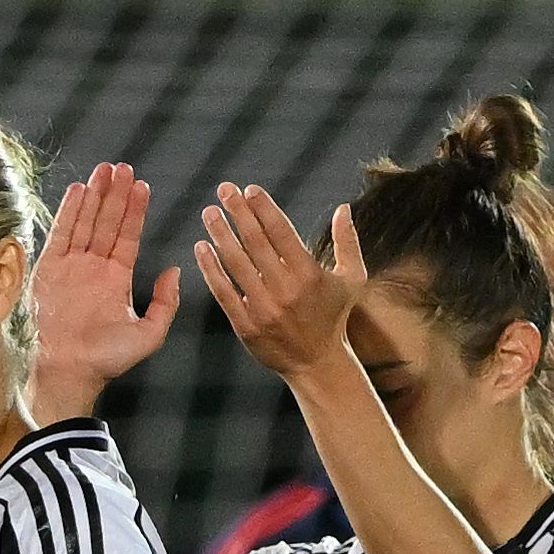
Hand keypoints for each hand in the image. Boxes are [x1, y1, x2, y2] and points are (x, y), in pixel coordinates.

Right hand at [22, 161, 183, 420]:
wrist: (68, 372)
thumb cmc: (106, 360)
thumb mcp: (149, 334)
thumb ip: (165, 303)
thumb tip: (174, 271)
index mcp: (116, 280)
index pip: (127, 236)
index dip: (135, 211)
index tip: (142, 185)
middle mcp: (93, 269)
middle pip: (107, 222)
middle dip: (116, 195)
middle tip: (124, 167)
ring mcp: (70, 267)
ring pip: (85, 222)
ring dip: (95, 196)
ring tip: (105, 169)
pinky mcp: (48, 269)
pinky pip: (61, 234)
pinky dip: (69, 212)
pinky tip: (79, 190)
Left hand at [192, 182, 367, 386]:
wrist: (316, 363)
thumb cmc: (334, 316)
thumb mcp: (352, 279)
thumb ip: (348, 242)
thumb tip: (344, 208)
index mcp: (310, 275)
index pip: (282, 233)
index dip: (264, 209)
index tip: (249, 190)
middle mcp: (285, 291)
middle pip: (255, 243)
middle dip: (238, 213)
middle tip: (223, 189)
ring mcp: (263, 309)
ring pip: (236, 264)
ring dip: (220, 235)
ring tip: (209, 212)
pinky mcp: (246, 325)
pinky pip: (223, 292)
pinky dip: (210, 269)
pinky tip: (201, 247)